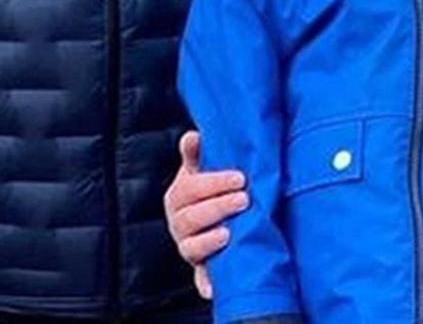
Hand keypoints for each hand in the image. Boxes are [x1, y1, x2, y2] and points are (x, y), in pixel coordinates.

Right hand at [163, 130, 248, 298]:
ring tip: (229, 233)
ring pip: (191, 247)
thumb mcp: (201, 173)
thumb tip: (193, 136)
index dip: (214, 183)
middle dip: (217, 208)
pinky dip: (206, 284)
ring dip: (209, 241)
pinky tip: (215, 288)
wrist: (216, 225)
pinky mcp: (201, 270)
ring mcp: (189, 248)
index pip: (190, 189)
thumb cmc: (210, 193)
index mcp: (178, 198)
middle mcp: (179, 224)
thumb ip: (196, 156)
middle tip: (244, 199)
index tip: (240, 178)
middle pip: (190, 218)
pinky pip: (201, 280)